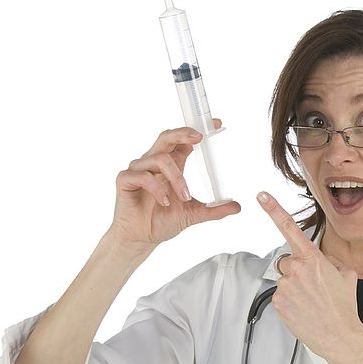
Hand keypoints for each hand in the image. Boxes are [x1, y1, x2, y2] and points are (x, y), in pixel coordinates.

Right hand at [107, 119, 240, 252]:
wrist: (142, 238)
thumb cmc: (162, 221)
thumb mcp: (194, 214)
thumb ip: (215, 210)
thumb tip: (237, 207)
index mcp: (171, 166)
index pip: (183, 142)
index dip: (196, 131)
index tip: (216, 125)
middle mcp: (154, 163)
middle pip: (166, 137)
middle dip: (183, 134)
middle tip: (198, 138)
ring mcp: (138, 170)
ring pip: (160, 159)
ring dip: (176, 178)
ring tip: (185, 197)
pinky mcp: (125, 180)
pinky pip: (143, 175)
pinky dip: (158, 188)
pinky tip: (165, 202)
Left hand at [256, 191, 362, 358]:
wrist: (340, 335)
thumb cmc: (344, 307)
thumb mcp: (347, 275)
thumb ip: (332, 260)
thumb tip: (325, 260)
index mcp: (313, 258)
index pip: (289, 227)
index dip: (273, 209)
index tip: (262, 196)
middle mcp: (296, 269)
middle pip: (287, 261)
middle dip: (297, 270)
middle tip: (313, 286)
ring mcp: (285, 286)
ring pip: (284, 280)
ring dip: (294, 287)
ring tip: (311, 300)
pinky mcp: (278, 302)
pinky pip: (280, 295)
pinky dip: (290, 301)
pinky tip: (303, 308)